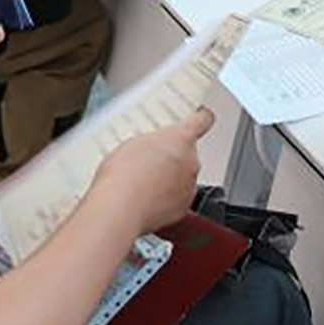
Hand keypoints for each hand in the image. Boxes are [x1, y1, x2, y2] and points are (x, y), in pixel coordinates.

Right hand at [89, 108, 214, 235]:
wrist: (120, 208)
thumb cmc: (123, 174)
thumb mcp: (133, 143)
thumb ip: (153, 142)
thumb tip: (152, 150)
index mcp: (181, 138)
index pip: (203, 120)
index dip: (202, 117)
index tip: (202, 115)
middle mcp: (192, 160)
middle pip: (188, 154)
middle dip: (173, 157)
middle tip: (149, 163)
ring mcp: (190, 185)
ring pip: (183, 177)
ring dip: (169, 180)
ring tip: (143, 185)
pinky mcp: (183, 206)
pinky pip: (178, 199)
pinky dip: (166, 200)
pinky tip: (146, 200)